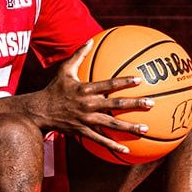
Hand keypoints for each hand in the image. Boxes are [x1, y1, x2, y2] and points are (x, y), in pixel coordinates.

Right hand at [27, 38, 153, 155]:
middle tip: (152, 103)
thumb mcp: (64, 70)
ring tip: (145, 129)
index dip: (125, 81)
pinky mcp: (83, 131)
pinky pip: (100, 140)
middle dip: (135, 104)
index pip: (109, 84)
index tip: (140, 79)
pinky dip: (113, 146)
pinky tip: (127, 150)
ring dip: (129, 127)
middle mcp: (88, 104)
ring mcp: (86, 120)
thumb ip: (78, 55)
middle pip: (116, 104)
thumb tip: (89, 40)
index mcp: (86, 89)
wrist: (39, 111)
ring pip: (112, 124)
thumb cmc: (54, 89)